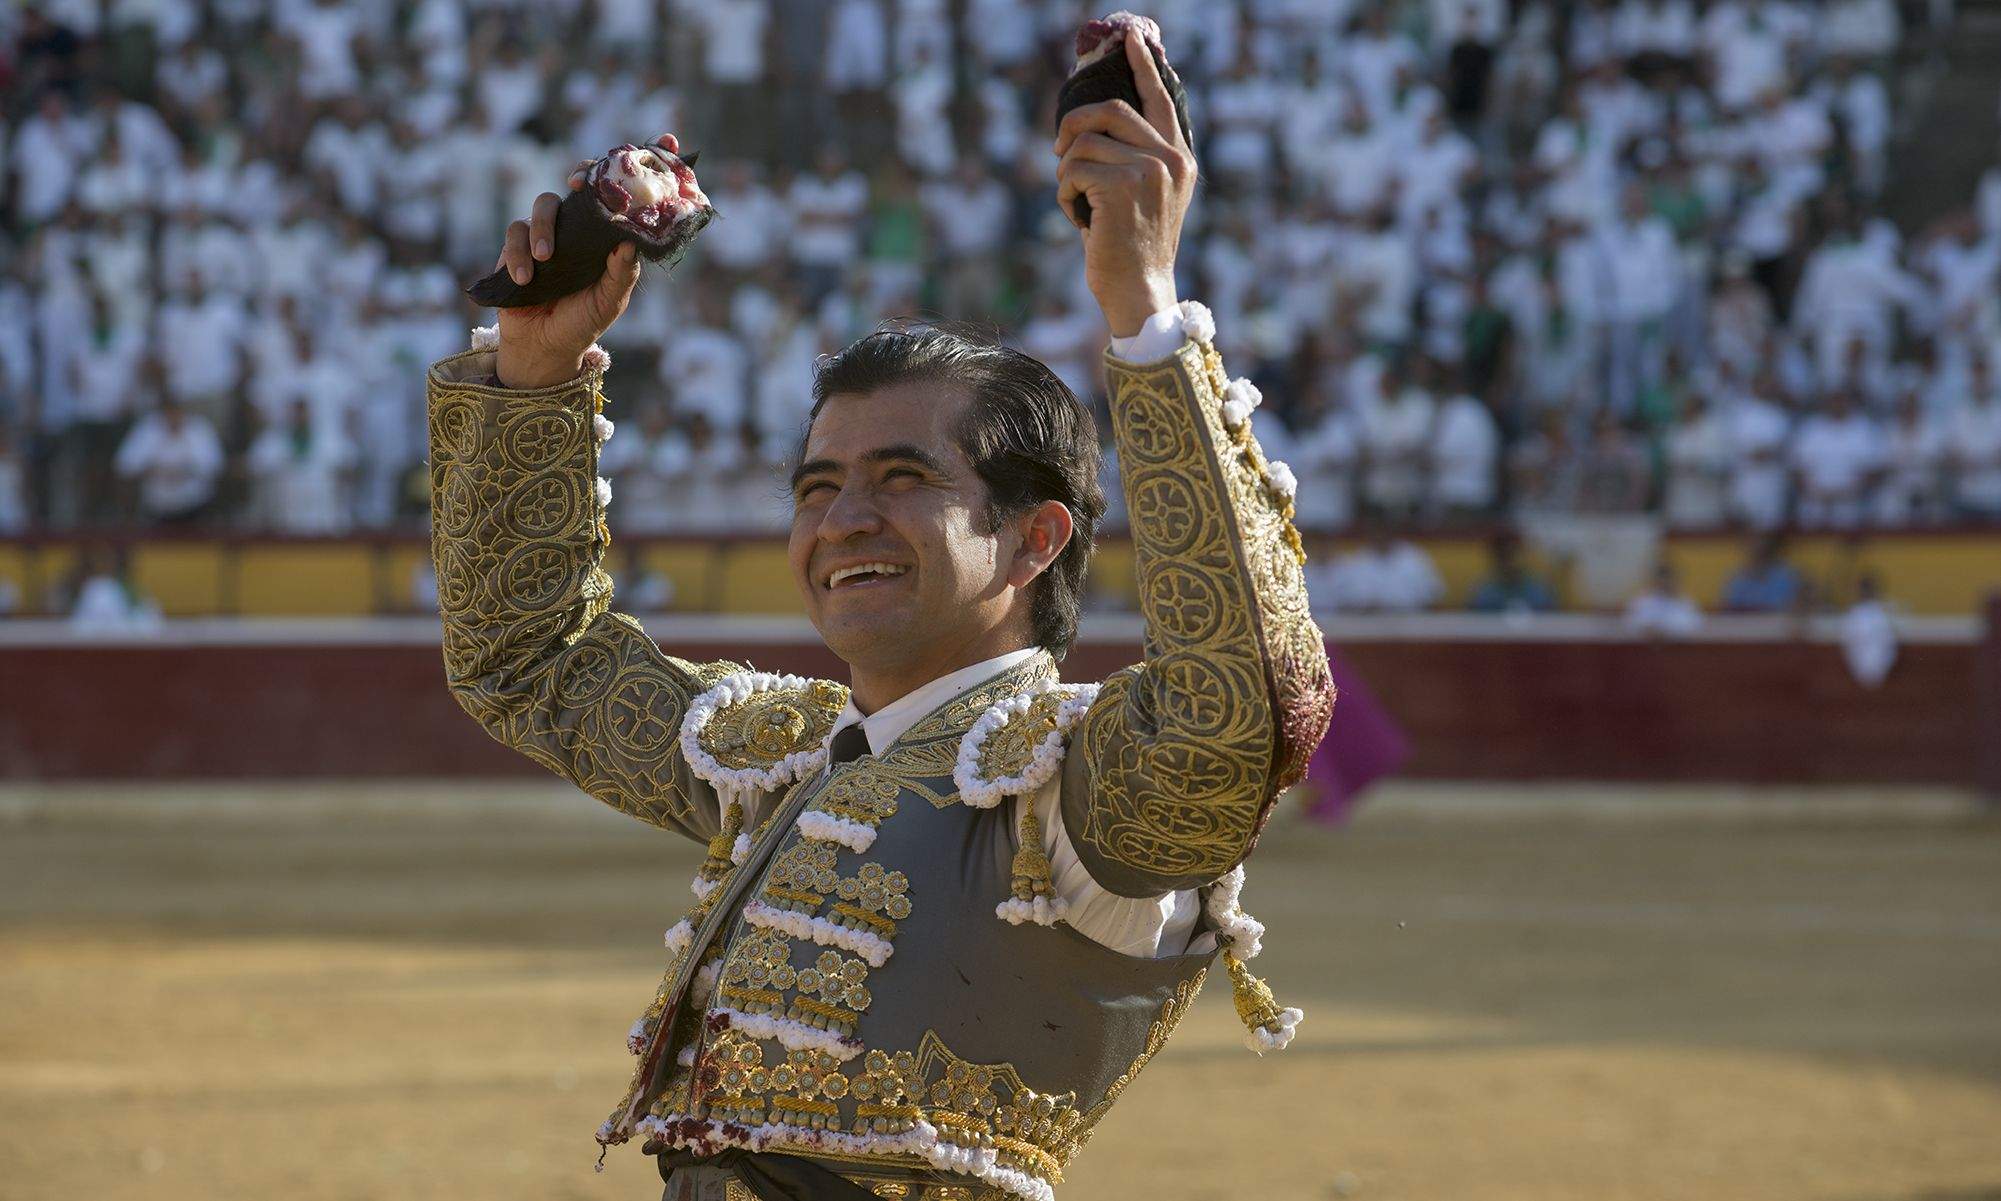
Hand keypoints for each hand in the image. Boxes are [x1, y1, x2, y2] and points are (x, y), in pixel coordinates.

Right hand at [492, 142, 671, 388]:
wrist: (544, 348)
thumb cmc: (583, 321)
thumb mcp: (610, 301)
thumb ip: (621, 273)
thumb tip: (630, 242)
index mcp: (605, 237)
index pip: (624, 194)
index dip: (643, 164)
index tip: (665, 140)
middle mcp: (578, 228)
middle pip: (580, 183)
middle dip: (583, 174)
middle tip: (582, 184)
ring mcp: (546, 234)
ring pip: (543, 205)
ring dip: (544, 228)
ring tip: (548, 259)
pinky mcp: (516, 247)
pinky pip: (515, 235)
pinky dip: (519, 254)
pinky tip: (528, 276)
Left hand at [1054, 30, 1194, 337]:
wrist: (1140, 292)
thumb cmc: (1134, 248)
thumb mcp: (1146, 196)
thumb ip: (1136, 157)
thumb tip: (1095, 123)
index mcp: (1180, 158)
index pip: (1160, 99)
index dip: (1143, 66)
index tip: (1131, 38)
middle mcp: (1170, 159)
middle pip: (1108, 110)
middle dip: (1072, 127)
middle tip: (1058, 149)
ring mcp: (1149, 170)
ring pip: (1083, 144)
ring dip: (1067, 174)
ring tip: (1077, 203)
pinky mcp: (1122, 186)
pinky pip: (1072, 170)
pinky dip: (1064, 195)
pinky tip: (1078, 220)